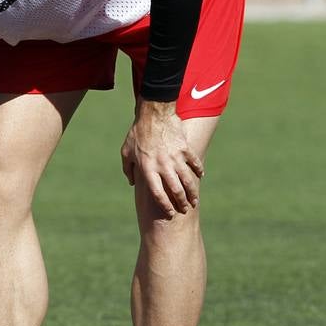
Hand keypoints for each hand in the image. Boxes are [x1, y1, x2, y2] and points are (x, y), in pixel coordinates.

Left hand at [120, 100, 202, 216]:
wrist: (154, 112)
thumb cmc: (138, 132)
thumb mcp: (126, 152)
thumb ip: (127, 169)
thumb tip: (131, 183)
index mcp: (148, 168)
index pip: (158, 193)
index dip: (165, 206)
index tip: (169, 213)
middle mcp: (163, 165)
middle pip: (176, 190)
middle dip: (182, 203)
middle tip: (185, 209)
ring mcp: (176, 157)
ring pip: (188, 180)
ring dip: (192, 192)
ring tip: (194, 200)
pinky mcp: (185, 148)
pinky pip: (194, 162)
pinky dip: (198, 170)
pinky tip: (200, 176)